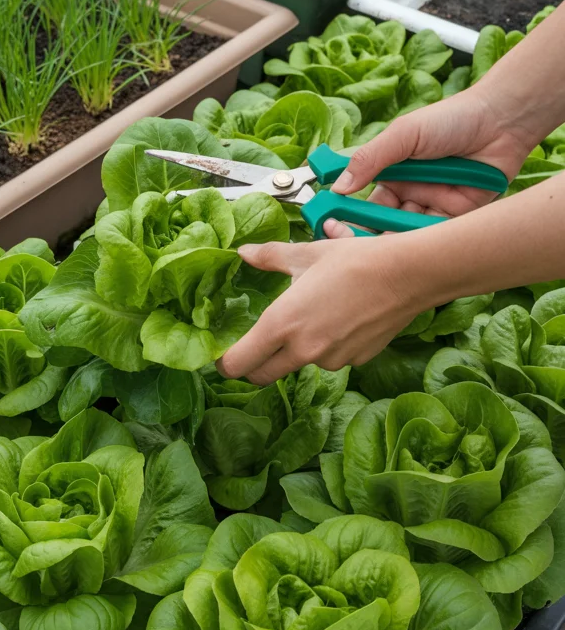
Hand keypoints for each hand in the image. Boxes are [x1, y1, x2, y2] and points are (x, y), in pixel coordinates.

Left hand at [218, 236, 419, 384]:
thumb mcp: (305, 254)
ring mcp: (330, 359)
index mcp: (281, 324)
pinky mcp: (355, 361)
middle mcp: (302, 350)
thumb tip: (244, 253)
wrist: (407, 275)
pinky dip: (327, 346)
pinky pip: (330, 358)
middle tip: (254, 346)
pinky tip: (340, 319)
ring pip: (299, 364)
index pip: (238, 364)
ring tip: (312, 316)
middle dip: (253, 366)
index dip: (225, 363)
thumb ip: (269, 257)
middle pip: (262, 375)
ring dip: (296, 351)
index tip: (223, 354)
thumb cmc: (354, 261)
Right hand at [328, 84, 531, 223]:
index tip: (332, 225)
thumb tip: (338, 185)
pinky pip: (440, 235)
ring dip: (401, 237)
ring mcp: (435, 207)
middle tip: (361, 243)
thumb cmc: (451, 119)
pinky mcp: (460, 218)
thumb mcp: (404, 134)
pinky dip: (431, 238)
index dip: (349, 217)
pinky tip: (424, 236)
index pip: (364, 205)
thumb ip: (370, 159)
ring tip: (394, 237)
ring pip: (410, 234)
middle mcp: (411, 194)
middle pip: (385, 225)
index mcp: (392, 176)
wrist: (502, 120)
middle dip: (372, 236)